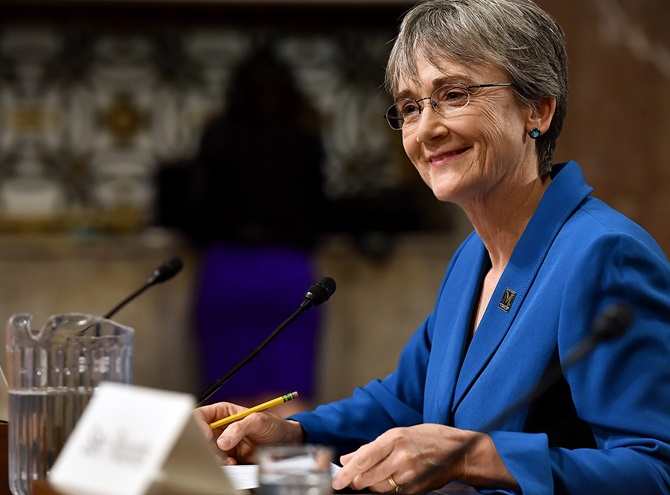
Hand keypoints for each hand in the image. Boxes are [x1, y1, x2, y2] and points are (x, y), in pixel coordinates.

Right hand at [193, 402, 304, 464]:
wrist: (283, 443)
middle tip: (218, 453)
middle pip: (200, 436)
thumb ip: (240, 427)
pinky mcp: (227, 458)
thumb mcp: (258, 420)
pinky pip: (217, 463)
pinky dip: (223, 466)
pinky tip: (233, 464)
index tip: (207, 436)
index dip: (199, 425)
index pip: (200, 415)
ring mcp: (222, 444)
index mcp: (223, 412)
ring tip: (230, 460)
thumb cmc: (273, 425)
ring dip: (215, 458)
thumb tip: (222, 441)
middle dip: (207, 446)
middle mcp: (220, 428)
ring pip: (207, 452)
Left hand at [331, 424, 516, 493]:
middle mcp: (401, 457)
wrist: (459, 452)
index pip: (364, 458)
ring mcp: (409, 475)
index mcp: (395, 438)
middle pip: (367, 476)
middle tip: (346, 482)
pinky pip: (391, 493)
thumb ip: (372, 447)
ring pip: (378, 487)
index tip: (337, 480)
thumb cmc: (429, 438)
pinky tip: (382, 483)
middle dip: (354, 481)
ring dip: (368, 485)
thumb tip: (348, 458)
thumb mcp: (400, 433)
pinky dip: (383, 490)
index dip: (347, 472)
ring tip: (365, 480)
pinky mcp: (415, 489)